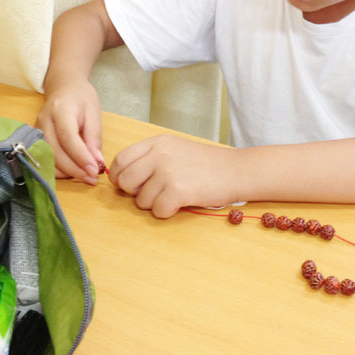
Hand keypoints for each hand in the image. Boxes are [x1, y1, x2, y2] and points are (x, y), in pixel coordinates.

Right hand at [36, 78, 103, 183]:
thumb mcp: (94, 112)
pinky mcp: (35, 139)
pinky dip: (59, 169)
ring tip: (86, 176)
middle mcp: (44, 122)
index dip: (81, 157)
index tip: (94, 170)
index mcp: (60, 110)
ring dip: (67, 172)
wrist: (64, 87)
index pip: (68, 138)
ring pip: (48, 159)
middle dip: (75, 169)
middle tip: (93, 178)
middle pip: (56, 152)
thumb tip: (96, 162)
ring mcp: (36, 131)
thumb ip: (94, 138)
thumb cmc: (81, 98)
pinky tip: (73, 170)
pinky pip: (45, 159)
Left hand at [108, 134, 240, 217]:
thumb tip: (121, 178)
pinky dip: (167, 212)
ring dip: (154, 204)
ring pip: (140, 200)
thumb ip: (149, 158)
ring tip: (174, 195)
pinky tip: (180, 203)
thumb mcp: (175, 149)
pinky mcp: (177, 191)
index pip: (120, 160)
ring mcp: (168, 172)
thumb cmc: (206, 163)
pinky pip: (157, 211)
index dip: (119, 177)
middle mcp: (159, 154)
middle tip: (153, 193)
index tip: (127, 185)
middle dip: (134, 193)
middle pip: (124, 181)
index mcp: (157, 142)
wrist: (236, 170)